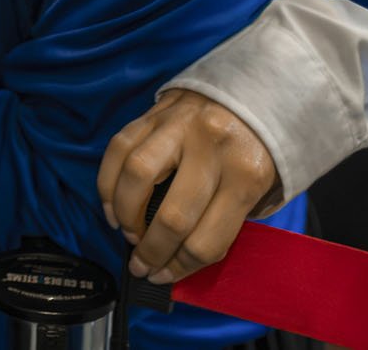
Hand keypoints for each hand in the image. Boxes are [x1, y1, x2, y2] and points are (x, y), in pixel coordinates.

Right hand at [97, 88, 281, 284]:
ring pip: (137, 176)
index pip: (206, 240)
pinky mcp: (156, 112)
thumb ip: (222, 222)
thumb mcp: (259, 190)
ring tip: (127, 231)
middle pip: (173, 217)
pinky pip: (119, 147)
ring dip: (124, 214)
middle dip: (150, 250)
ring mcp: (180, 126)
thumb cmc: (257, 150)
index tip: (163, 276)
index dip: (179, 268)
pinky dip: (108, 181)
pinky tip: (112, 203)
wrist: (257, 91)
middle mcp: (212, 149)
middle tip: (141, 264)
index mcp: (246, 176)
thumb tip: (177, 259)